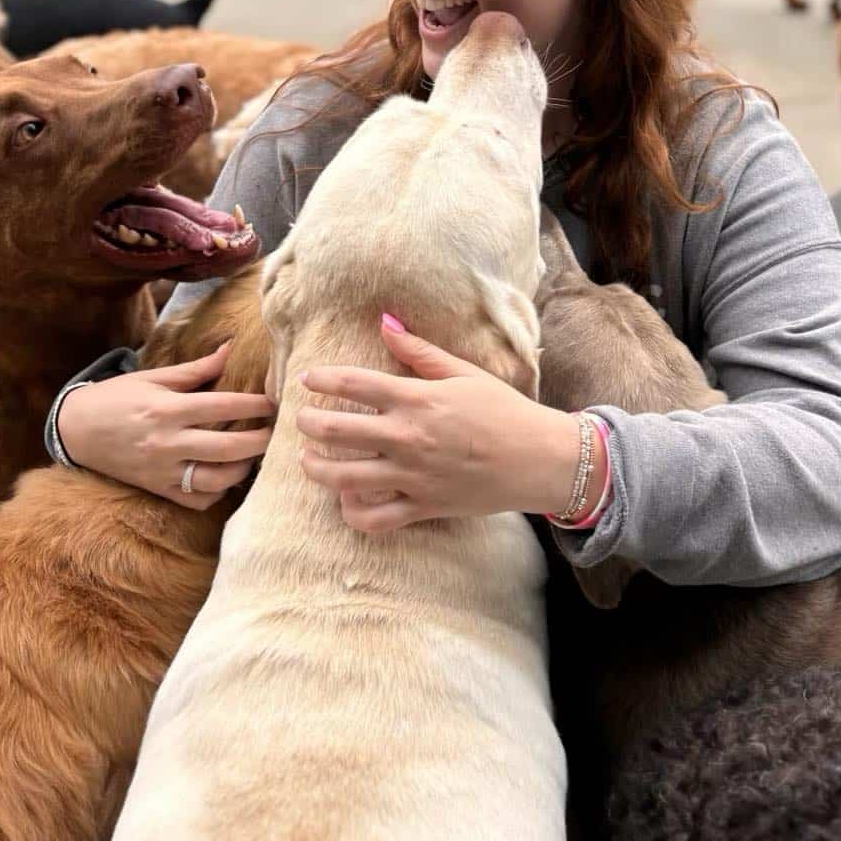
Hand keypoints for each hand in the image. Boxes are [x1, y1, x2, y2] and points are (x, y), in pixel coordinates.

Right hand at [58, 342, 275, 509]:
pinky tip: (227, 476)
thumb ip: (195, 369)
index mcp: (167, 409)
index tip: (276, 401)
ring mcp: (163, 471)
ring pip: (216, 479)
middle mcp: (167, 443)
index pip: (223, 406)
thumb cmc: (116, 398)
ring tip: (254, 455)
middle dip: (259, 440)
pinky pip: (196, 500)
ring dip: (242, 469)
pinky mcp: (158, 489)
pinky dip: (217, 492)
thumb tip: (229, 350)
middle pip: (227, 447)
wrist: (74, 430)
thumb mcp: (152, 377)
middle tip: (277, 432)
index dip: (255, 404)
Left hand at [296, 315, 582, 532]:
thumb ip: (420, 351)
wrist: (539, 459)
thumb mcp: (464, 373)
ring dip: (316, 468)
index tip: (307, 379)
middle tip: (301, 420)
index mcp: (418, 399)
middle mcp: (409, 437)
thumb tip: (385, 321)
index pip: (354, 384)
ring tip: (307, 459)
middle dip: (309, 423)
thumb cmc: (504, 411)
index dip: (322, 379)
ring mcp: (413, 476)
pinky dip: (352, 513)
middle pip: (337, 431)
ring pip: (344, 478)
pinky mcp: (423, 506)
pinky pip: (375, 519)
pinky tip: (345, 499)